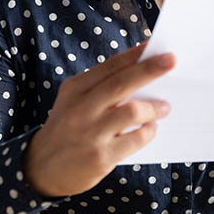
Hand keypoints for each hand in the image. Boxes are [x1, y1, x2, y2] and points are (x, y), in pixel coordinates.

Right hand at [24, 43, 174, 196]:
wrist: (42, 168)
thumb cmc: (68, 127)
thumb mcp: (74, 100)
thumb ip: (101, 86)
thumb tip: (141, 71)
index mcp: (75, 89)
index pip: (109, 66)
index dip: (134, 55)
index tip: (154, 45)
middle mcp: (81, 109)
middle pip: (121, 84)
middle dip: (149, 70)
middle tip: (172, 61)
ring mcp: (91, 134)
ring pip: (132, 112)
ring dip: (154, 107)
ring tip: (165, 107)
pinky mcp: (101, 157)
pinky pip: (135, 139)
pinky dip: (149, 131)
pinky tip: (151, 128)